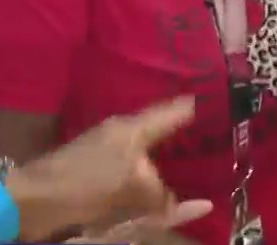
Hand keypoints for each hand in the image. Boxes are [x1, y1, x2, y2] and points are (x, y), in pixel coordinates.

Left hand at [9, 97, 194, 241]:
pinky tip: (152, 187)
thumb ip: (159, 192)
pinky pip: (130, 173)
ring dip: (159, 161)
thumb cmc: (88, 179)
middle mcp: (121, 133)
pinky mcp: (94, 172)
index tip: (210, 100)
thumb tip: (178, 205)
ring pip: (143, 153)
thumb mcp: (133, 184)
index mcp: (133, 127)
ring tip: (183, 165)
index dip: (190, 107)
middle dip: (177, 134)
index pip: (169, 111)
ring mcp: (106, 152)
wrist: (36, 197)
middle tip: (203, 137)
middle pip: (156, 130)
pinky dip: (143, 179)